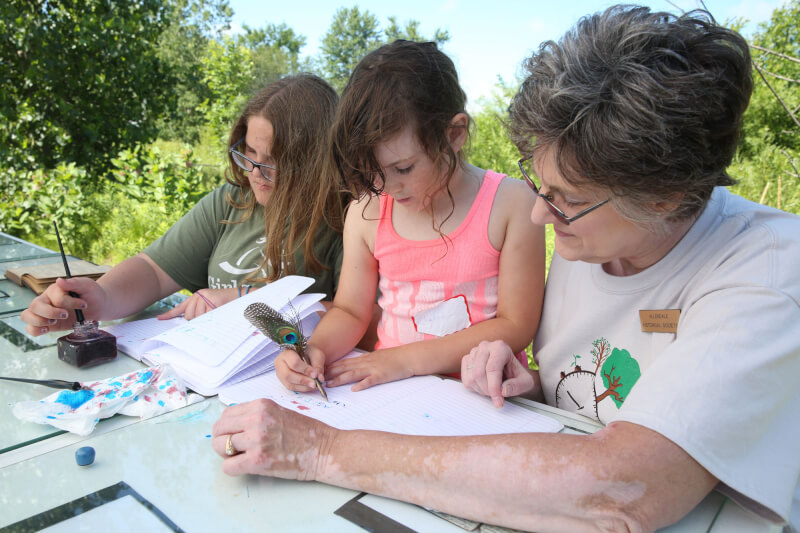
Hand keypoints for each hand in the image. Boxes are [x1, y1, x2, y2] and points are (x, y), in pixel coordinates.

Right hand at [20, 277, 104, 335]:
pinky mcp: (47, 324)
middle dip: (50, 313)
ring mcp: (44, 313)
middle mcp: (46, 300)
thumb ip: (74, 283)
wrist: (97, 306)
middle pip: (35, 306)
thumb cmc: (91, 294)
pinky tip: (47, 329)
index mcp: (54, 290)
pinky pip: (31, 328)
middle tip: (66, 315)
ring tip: (54, 322)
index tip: (84, 304)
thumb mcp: (87, 285)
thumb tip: (59, 281)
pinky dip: (35, 330)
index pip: (55, 297)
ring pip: (27, 316)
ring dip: (39, 321)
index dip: (69, 302)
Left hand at [157, 288, 236, 320]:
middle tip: (207, 315)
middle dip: (196, 320)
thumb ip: (198, 312)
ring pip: (197, 317)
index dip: (169, 314)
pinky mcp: (211, 300)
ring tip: (214, 311)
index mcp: (195, 297)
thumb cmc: (222, 304)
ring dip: (205, 318)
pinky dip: (211, 316)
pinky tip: (217, 310)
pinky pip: (206, 315)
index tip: (160, 318)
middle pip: (188, 316)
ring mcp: (204, 298)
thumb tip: (189, 322)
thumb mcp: (208, 306)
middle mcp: (197, 296)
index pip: (180, 307)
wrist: (237, 296)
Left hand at [212, 399, 336, 478]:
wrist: (325, 450)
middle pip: (219, 429)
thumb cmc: (306, 433)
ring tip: (242, 457)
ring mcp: (257, 440)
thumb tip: (232, 426)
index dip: (228, 427)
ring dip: (227, 454)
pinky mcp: (258, 460)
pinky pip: (228, 466)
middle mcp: (256, 419)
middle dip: (222, 440)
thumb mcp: (278, 412)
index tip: (236, 435)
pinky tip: (245, 466)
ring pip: (220, 446)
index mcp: (261, 405)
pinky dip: (232, 468)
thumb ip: (256, 415)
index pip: (226, 414)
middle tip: (234, 449)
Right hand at [275, 345, 326, 391]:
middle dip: (302, 380)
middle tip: (314, 383)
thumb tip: (320, 378)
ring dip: (303, 386)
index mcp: (286, 353)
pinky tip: (310, 387)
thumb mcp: (316, 355)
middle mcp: (280, 363)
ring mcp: (280, 374)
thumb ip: (318, 366)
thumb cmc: (309, 353)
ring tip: (314, 386)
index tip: (314, 374)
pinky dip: (302, 389)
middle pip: (288, 375)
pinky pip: (292, 388)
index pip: (294, 362)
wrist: (306, 355)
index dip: (305, 370)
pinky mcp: (284, 381)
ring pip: (289, 383)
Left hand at [325, 349, 411, 391]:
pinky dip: (362, 385)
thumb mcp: (377, 358)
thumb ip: (367, 362)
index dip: (332, 367)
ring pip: (353, 374)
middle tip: (318, 378)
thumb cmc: (395, 358)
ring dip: (340, 379)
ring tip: (329, 385)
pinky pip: (370, 380)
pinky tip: (354, 390)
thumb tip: (357, 367)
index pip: (344, 363)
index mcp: (365, 359)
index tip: (321, 371)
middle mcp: (366, 363)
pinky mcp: (382, 375)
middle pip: (345, 368)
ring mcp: (373, 369)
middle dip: (330, 373)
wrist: (409, 356)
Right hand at [461, 340, 534, 407]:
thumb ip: (517, 386)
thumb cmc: (518, 376)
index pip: (492, 369)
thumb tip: (503, 390)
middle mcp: (485, 346)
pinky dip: (474, 387)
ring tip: (492, 389)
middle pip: (479, 373)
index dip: (494, 388)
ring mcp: (474, 352)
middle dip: (487, 390)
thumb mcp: (525, 382)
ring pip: (471, 378)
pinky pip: (465, 379)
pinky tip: (484, 386)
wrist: (512, 372)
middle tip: (497, 397)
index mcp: (500, 347)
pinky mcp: (467, 360)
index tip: (498, 402)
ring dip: (481, 390)